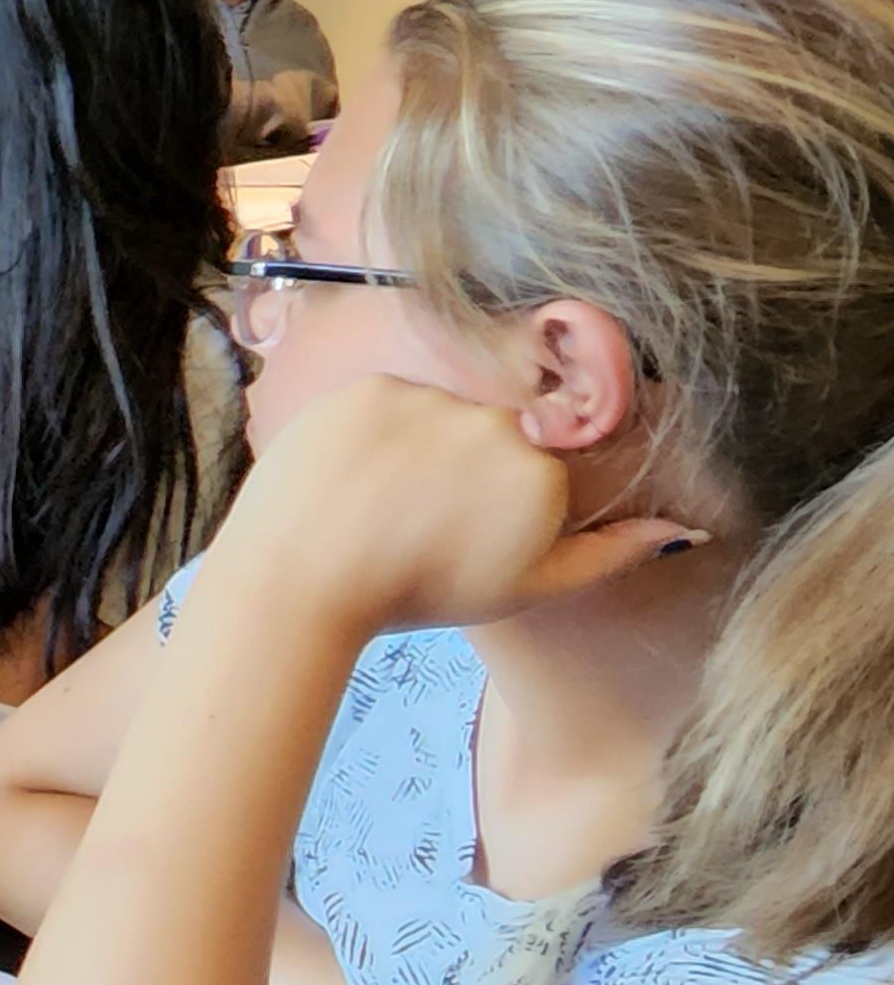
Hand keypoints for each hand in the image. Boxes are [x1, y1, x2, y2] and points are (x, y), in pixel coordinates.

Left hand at [222, 375, 701, 633]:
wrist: (299, 581)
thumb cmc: (415, 596)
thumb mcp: (523, 590)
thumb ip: (606, 555)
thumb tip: (685, 528)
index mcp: (540, 473)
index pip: (540, 467)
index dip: (499, 502)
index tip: (459, 531)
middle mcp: (496, 423)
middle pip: (491, 434)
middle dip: (458, 472)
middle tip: (410, 516)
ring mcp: (429, 399)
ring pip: (437, 415)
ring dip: (414, 449)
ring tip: (375, 500)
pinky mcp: (369, 389)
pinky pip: (385, 401)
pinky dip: (370, 434)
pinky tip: (350, 477)